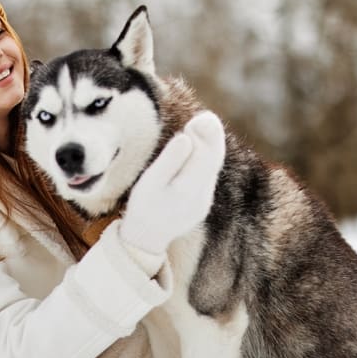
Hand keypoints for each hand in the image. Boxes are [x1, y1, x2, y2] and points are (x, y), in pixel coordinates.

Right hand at [119, 111, 225, 255]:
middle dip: (211, 138)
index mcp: (189, 190)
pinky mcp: (201, 204)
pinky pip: (208, 177)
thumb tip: (187, 138)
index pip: (206, 157)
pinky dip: (206, 160)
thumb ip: (169, 161)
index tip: (201, 118)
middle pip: (213, 161)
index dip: (206, 136)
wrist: (145, 240)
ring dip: (210, 147)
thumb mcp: (150, 183)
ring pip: (212, 169)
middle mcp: (202, 197)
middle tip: (205, 117)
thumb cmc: (143, 207)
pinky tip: (200, 148)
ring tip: (204, 125)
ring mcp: (204, 202)